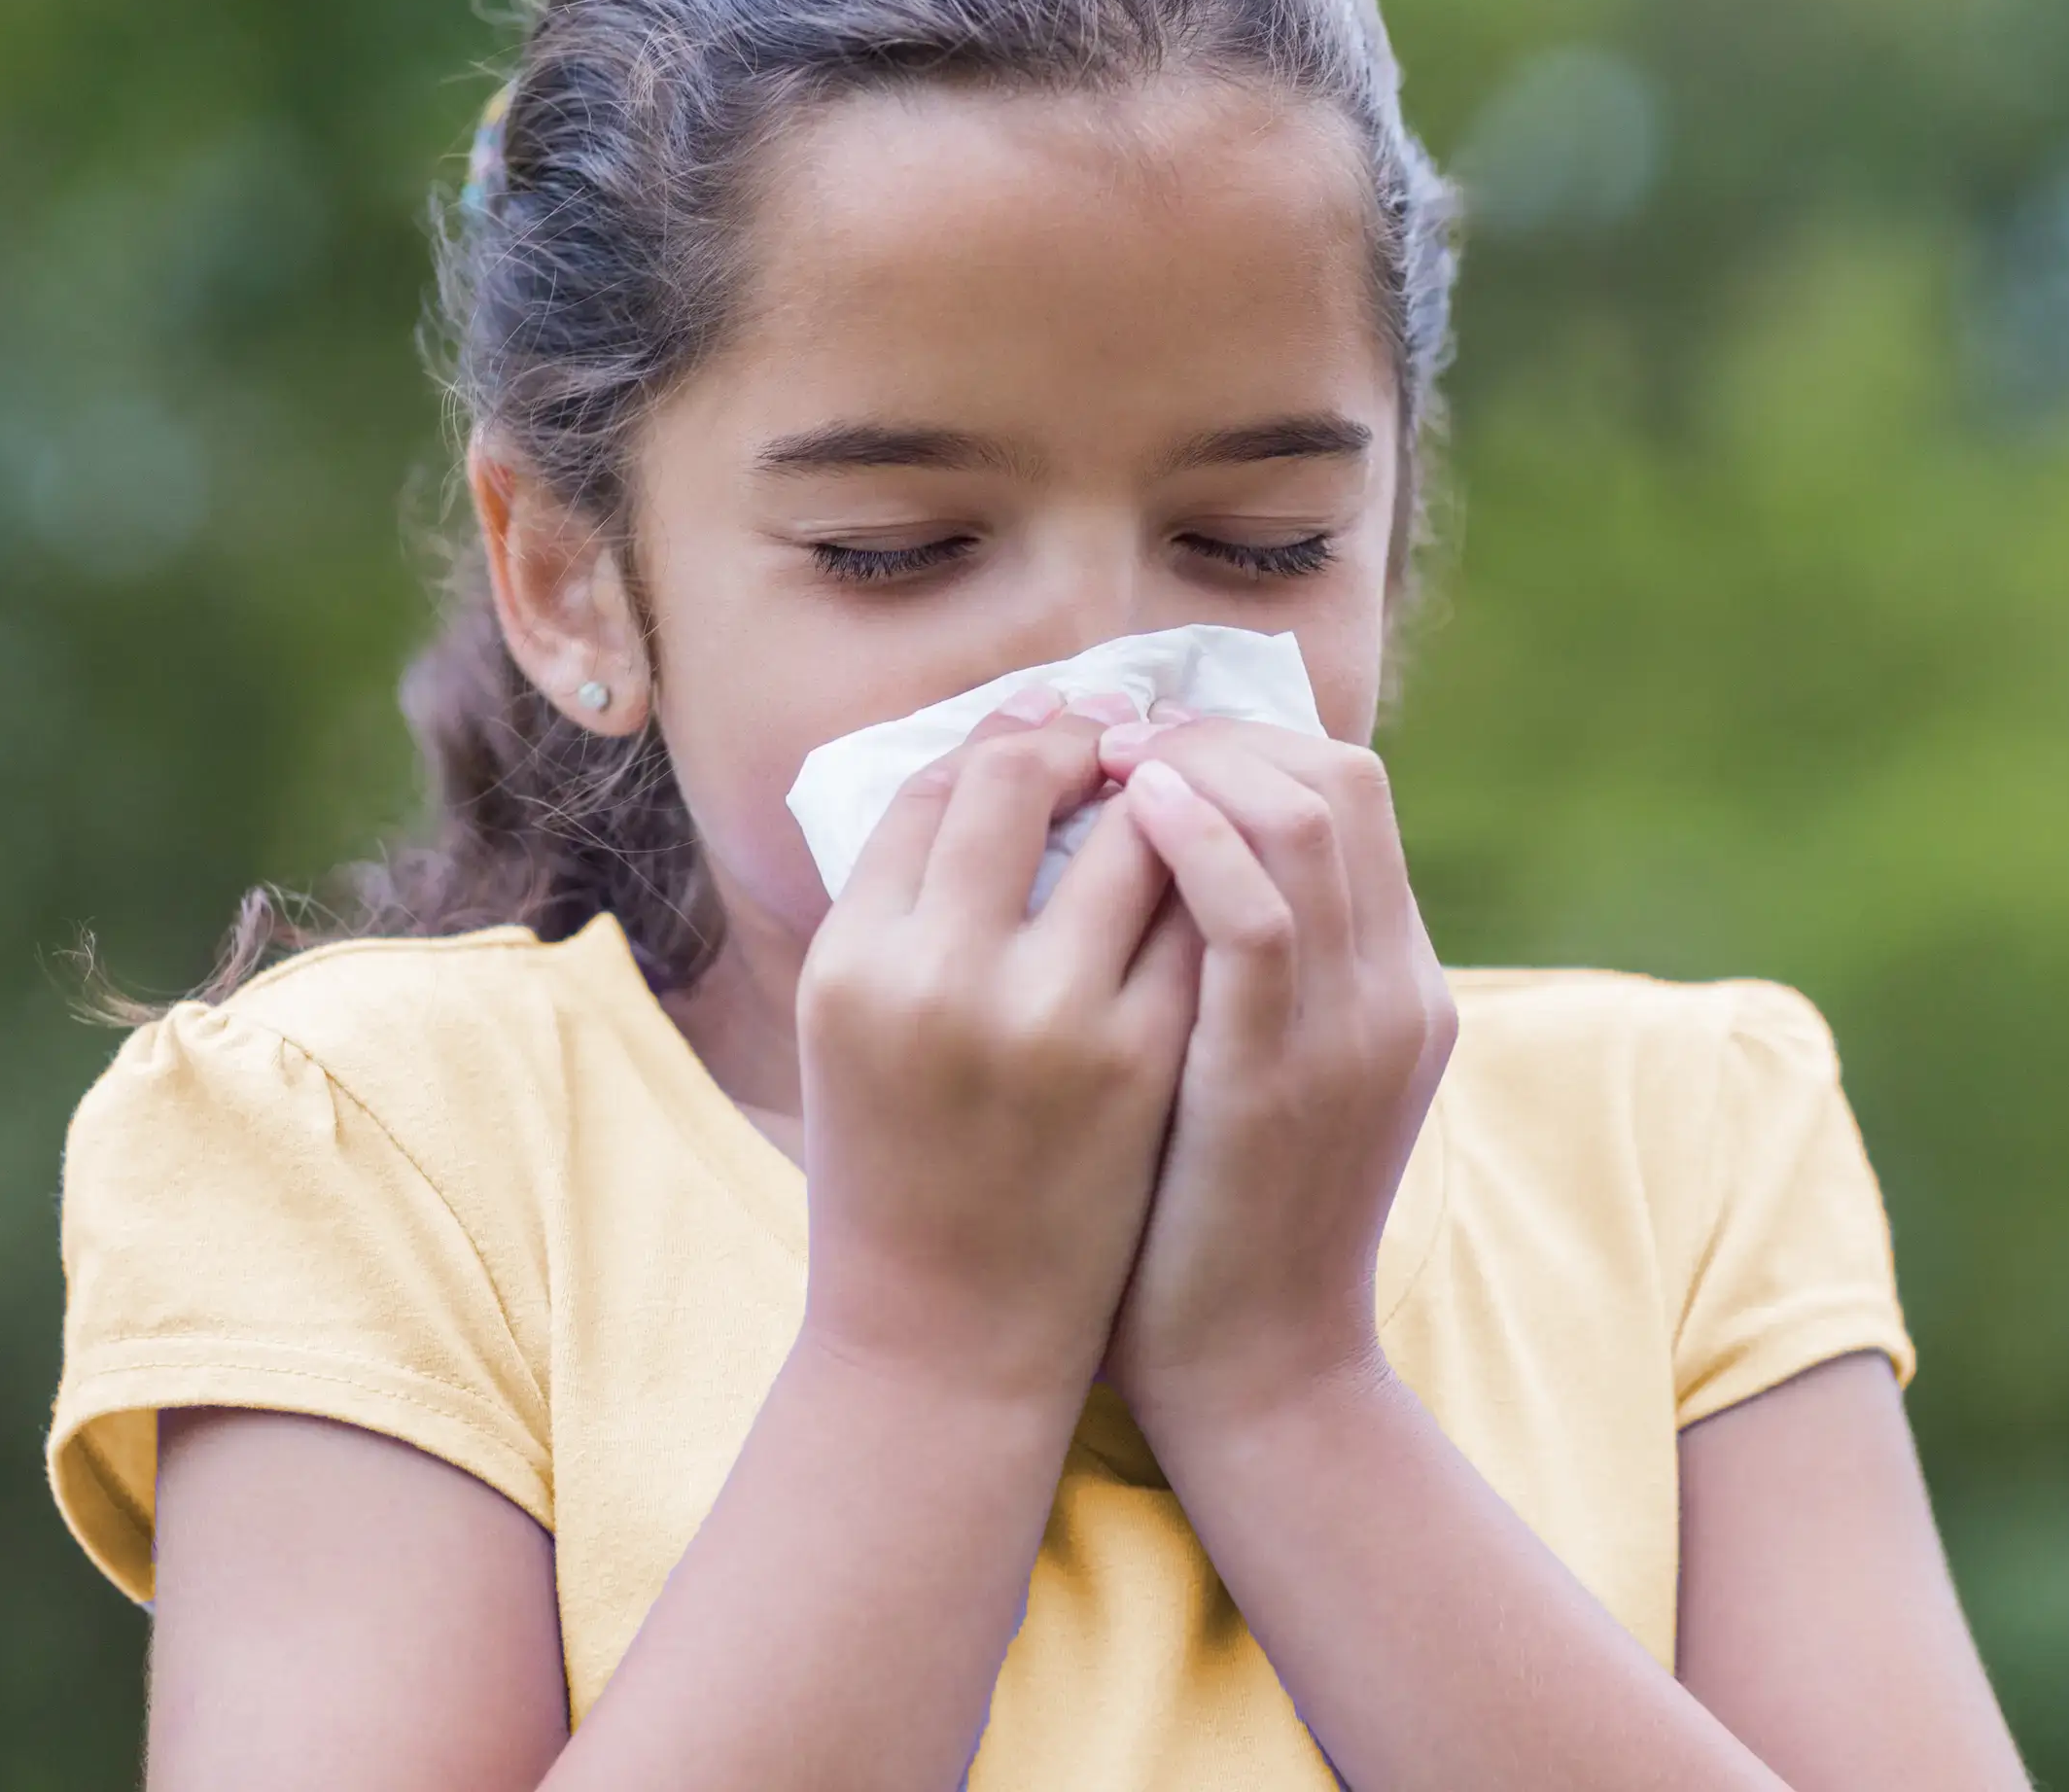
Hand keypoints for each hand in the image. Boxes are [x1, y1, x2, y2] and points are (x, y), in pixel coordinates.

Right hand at [793, 689, 1199, 1408]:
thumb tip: (991, 780)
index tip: (1041, 724)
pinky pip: (1199, 921)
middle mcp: (934, 975)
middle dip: (1075, 738)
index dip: (994, 740)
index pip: (926, 789)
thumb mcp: (858, 1037)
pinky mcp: (1138, 1064)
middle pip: (1015, 780)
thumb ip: (904, 917)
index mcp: (851, 961)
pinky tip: (1217, 884)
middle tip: (1118, 730)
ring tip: (1176, 794)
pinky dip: (1211, 884)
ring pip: (1130, 830)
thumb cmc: (897, 1180)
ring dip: (1160, 795)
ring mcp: (1044, 1017)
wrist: (946, 1345)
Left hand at [1089, 716, 1456, 1432]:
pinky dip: (1195, 840)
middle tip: (1105, 735)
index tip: (1132, 737)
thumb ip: (1227, 970)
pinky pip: (1259, 916)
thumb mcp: (1246, 1070)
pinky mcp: (1283, 1077)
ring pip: (1306, 818)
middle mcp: (1391, 989)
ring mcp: (1350, 1030)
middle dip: (1212, 731)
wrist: (1254, 1383)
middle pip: (1336, 778)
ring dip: (1193, 763)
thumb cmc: (1212, 1225)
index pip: (1345, 790)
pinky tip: (1124, 811)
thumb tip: (1131, 856)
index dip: (1237, 737)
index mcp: (1392, 980)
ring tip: (1100, 761)